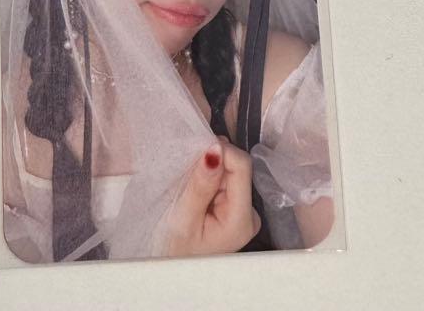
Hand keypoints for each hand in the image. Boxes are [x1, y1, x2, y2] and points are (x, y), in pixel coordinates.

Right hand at [163, 139, 260, 256]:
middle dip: (211, 161)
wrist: (173, 274)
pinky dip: (208, 176)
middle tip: (186, 175)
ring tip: (188, 185)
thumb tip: (215, 150)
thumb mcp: (182, 219)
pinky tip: (195, 188)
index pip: (242, 166)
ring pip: (230, 169)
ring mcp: (244, 211)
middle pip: (237, 166)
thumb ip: (200, 185)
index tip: (195, 152)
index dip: (220, 151)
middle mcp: (250, 214)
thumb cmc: (175, 252)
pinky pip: (224, 178)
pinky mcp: (235, 207)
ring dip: (208, 168)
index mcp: (241, 219)